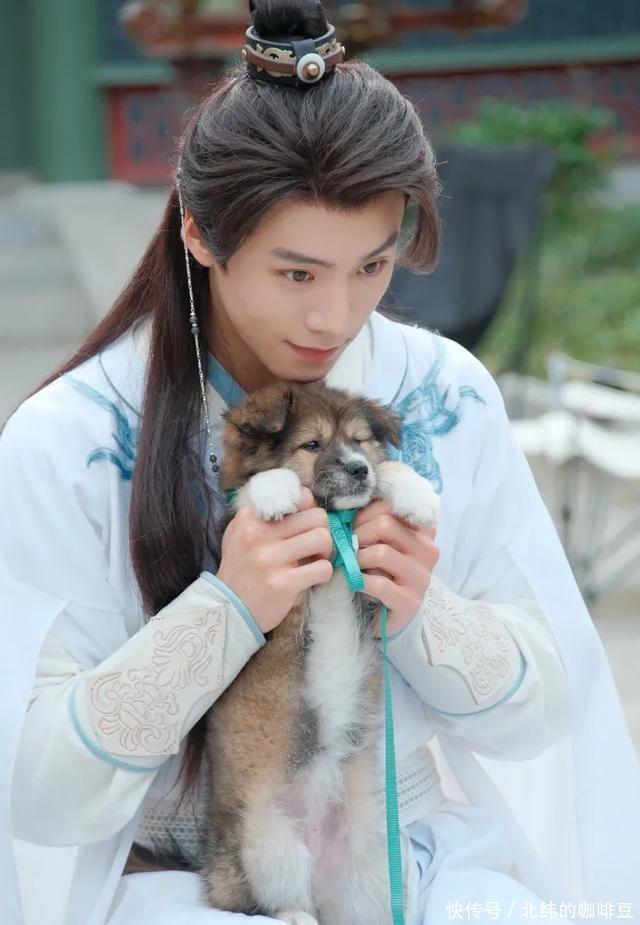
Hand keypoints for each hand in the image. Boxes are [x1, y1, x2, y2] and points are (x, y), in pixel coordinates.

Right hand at [216, 488, 333, 633]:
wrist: (226, 610)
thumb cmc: (239, 571)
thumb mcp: (239, 535)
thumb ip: (263, 517)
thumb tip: (302, 500)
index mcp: (250, 518)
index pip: (298, 497)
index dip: (309, 511)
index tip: (306, 526)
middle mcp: (258, 534)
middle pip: (316, 517)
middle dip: (323, 531)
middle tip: (315, 546)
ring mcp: (271, 559)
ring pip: (322, 538)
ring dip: (326, 551)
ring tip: (315, 560)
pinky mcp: (283, 583)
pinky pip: (323, 568)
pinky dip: (324, 574)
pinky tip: (312, 578)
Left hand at [353, 500, 438, 636]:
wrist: (387, 615)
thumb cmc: (381, 571)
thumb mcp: (381, 542)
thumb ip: (373, 522)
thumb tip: (346, 507)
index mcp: (423, 530)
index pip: (390, 506)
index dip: (363, 514)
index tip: (353, 527)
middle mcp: (428, 550)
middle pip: (384, 525)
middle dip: (357, 535)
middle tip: (347, 549)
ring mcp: (422, 577)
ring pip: (380, 553)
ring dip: (357, 560)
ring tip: (352, 567)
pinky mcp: (410, 600)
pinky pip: (378, 583)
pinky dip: (360, 581)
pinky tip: (356, 584)